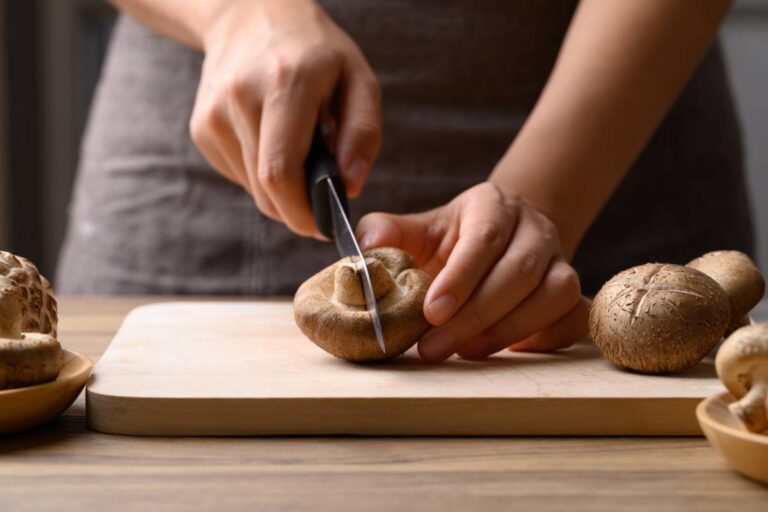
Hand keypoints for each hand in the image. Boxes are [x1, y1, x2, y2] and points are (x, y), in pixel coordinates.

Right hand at [190, 0, 381, 235]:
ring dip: (281, 189)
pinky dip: (261, 174)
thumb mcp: (358, 80)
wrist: (250, 15)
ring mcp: (213, 114)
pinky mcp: (202, 128)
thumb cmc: (316, 52)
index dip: (301, 212)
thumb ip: (363, 133)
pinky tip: (273, 143)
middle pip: (265, 188)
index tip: (324, 226)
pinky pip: (238, 174)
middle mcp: (240, 98)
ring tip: (299, 153)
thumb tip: (350, 186)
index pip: (279, 172)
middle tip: (320, 202)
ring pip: (251, 188)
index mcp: (285, 83)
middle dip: (296, 209)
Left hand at [356, 182, 589, 362]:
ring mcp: (560, 260)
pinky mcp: (572, 293)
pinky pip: (575, 317)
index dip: (461, 277)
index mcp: (494, 206)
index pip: (485, 238)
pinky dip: (548, 339)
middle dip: (475, 316)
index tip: (431, 312)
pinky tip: (511, 351)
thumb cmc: (453, 239)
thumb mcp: (420, 228)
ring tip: (466, 352)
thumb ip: (389, 233)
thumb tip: (365, 246)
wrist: (501, 237)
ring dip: (509, 330)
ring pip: (554, 295)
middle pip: (520, 272)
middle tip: (434, 347)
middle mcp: (535, 229)